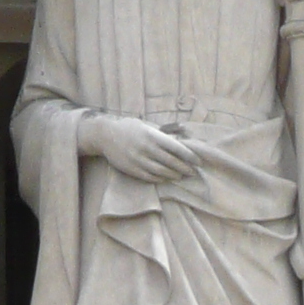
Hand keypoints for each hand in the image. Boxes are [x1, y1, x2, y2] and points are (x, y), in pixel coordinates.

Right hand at [83, 113, 197, 183]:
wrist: (105, 135)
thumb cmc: (129, 128)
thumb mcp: (146, 126)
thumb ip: (162, 134)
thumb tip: (181, 140)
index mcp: (152, 136)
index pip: (176, 148)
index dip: (189, 156)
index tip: (198, 161)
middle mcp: (146, 148)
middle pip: (171, 162)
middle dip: (184, 168)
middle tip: (194, 172)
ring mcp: (138, 160)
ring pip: (161, 171)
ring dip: (174, 175)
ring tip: (182, 176)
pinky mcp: (131, 169)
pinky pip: (150, 177)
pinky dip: (161, 178)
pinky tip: (167, 178)